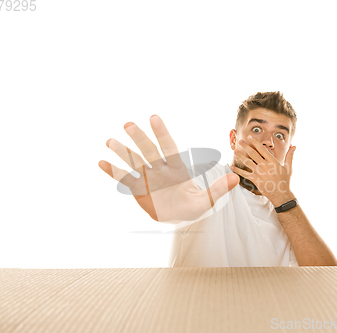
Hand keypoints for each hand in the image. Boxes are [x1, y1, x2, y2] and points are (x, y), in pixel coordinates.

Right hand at [98, 115, 239, 222]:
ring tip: (110, 141)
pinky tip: (101, 162)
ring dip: (123, 152)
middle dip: (139, 138)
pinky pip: (124, 178)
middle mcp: (160, 169)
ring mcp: (148, 177)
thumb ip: (218, 189)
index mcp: (177, 169)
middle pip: (149, 150)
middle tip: (128, 124)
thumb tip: (235, 178)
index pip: (169, 147)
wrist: (178, 217)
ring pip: (134, 161)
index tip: (153, 118)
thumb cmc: (193, 206)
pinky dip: (113, 171)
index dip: (162, 133)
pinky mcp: (138, 189)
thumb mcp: (206, 201)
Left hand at [230, 135, 296, 206]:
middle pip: (253, 153)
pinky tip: (232, 167)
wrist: (281, 194)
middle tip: (240, 141)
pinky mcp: (255, 180)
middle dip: (246, 146)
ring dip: (240, 156)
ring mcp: (259, 172)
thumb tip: (294, 146)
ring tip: (235, 151)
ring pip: (247, 162)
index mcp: (272, 161)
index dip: (255, 142)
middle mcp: (265, 165)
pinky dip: (237, 170)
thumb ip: (290, 156)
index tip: (250, 137)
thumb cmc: (285, 181)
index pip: (262, 149)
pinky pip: (244, 174)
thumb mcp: (289, 168)